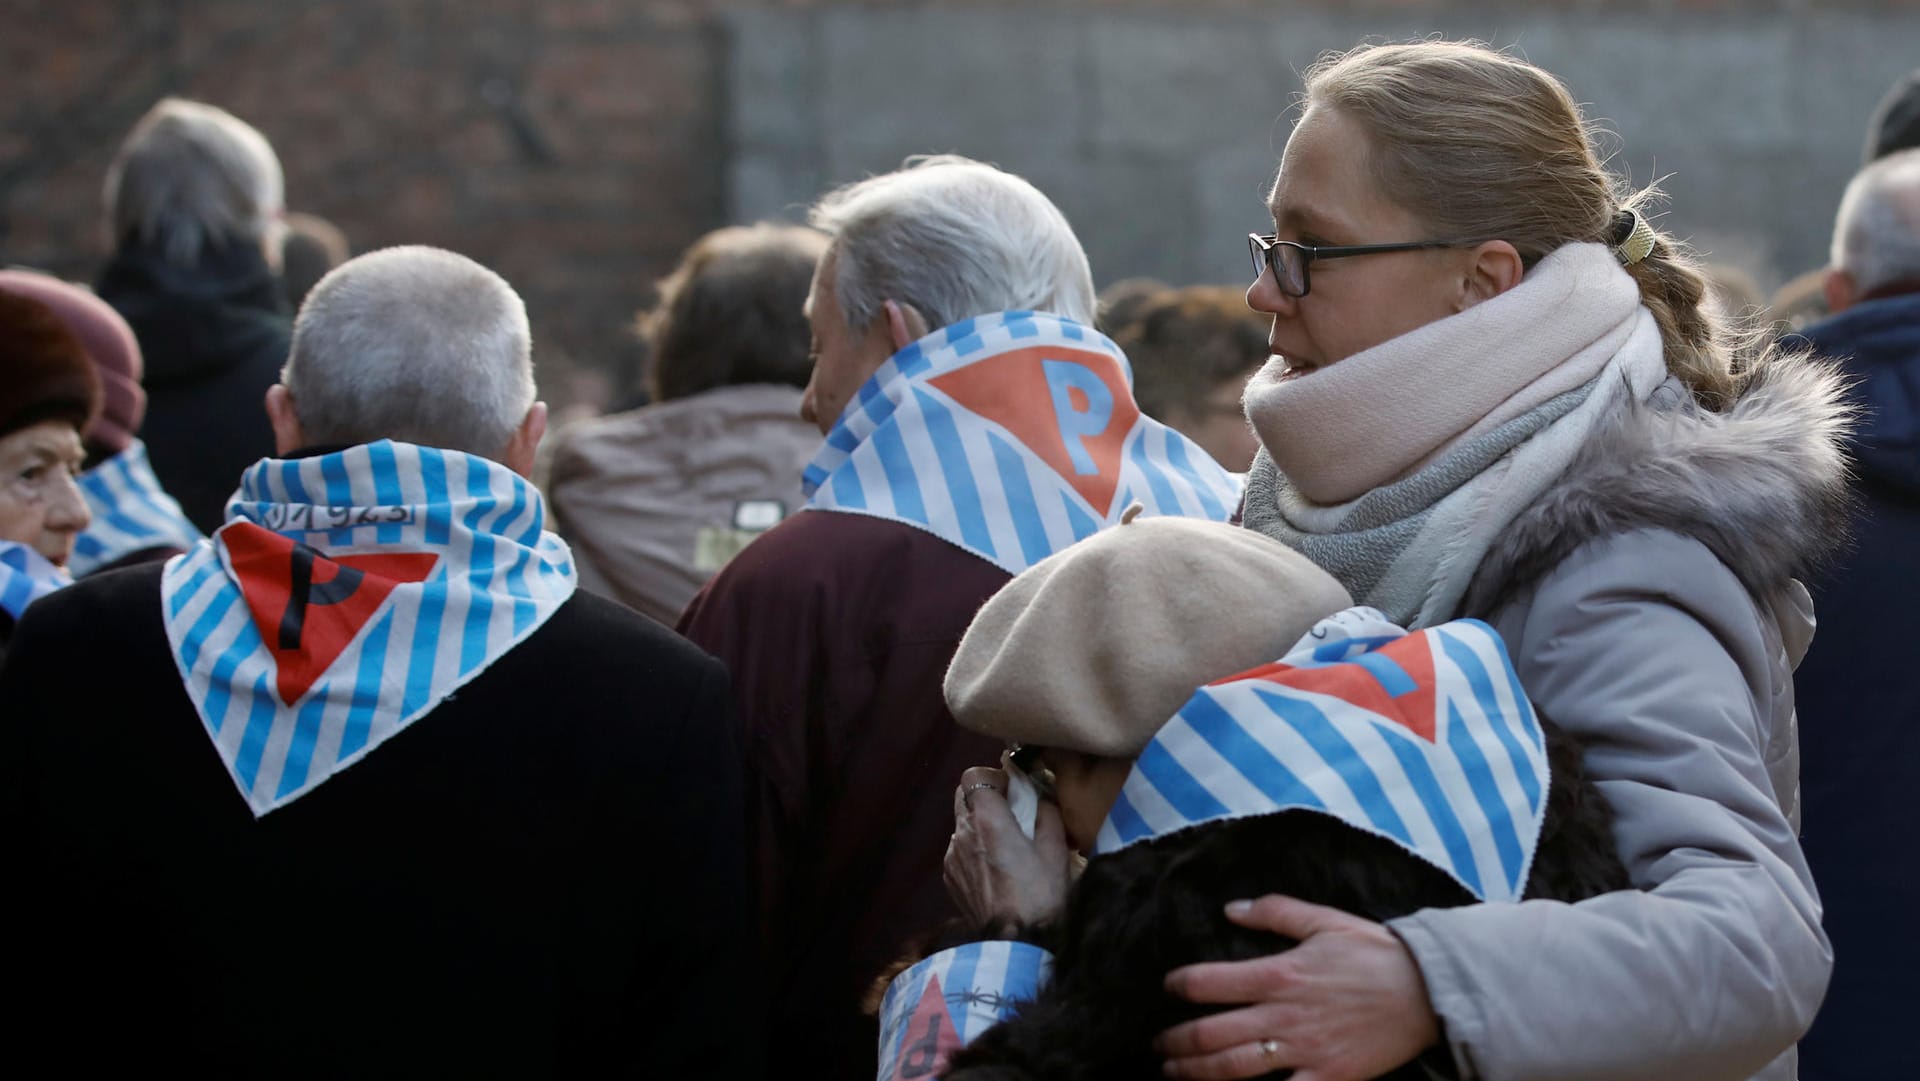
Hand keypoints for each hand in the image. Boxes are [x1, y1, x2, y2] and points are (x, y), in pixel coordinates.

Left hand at [944, 765, 1072, 930]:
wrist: (1017, 941)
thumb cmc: (1040, 894)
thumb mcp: (1055, 849)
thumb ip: (1047, 813)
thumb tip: (1041, 799)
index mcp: (987, 819)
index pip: (973, 775)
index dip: (993, 777)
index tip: (1012, 790)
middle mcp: (962, 833)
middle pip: (963, 796)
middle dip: (986, 798)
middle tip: (1012, 815)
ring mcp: (952, 856)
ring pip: (962, 825)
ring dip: (981, 826)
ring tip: (1007, 848)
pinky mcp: (950, 878)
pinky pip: (960, 850)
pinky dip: (975, 850)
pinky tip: (996, 871)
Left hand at [1155, 895, 1439, 1080]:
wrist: (1428, 991)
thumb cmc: (1375, 953)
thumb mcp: (1324, 920)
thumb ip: (1274, 911)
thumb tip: (1231, 907)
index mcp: (1279, 973)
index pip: (1209, 982)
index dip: (1179, 985)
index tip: (1168, 987)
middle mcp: (1284, 1014)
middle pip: (1211, 1034)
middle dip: (1175, 1042)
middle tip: (1158, 1044)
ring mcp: (1304, 1050)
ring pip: (1232, 1068)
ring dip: (1195, 1073)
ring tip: (1172, 1072)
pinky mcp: (1327, 1077)